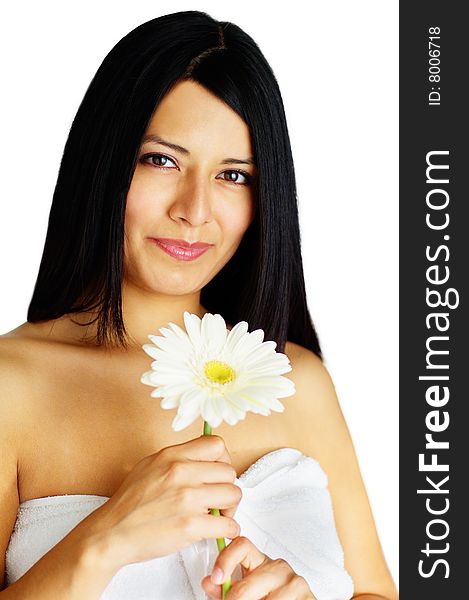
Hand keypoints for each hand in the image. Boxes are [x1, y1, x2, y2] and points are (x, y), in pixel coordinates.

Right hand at [94, 435, 241, 566]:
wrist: (110, 534)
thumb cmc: (129, 504)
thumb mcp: (150, 465)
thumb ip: (178, 459)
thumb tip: (204, 459)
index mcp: (172, 456)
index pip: (216, 445)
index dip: (223, 459)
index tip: (219, 472)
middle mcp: (180, 472)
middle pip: (229, 471)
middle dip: (227, 486)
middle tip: (220, 499)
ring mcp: (186, 499)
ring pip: (233, 495)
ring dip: (231, 508)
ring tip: (219, 515)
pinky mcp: (189, 526)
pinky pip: (228, 525)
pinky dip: (229, 531)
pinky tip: (220, 532)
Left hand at [201, 536, 316, 598]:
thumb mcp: (246, 594)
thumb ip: (226, 589)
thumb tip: (208, 582)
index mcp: (261, 561)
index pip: (241, 545)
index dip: (225, 559)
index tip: (215, 577)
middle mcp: (278, 567)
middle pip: (245, 585)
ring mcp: (294, 581)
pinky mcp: (307, 596)